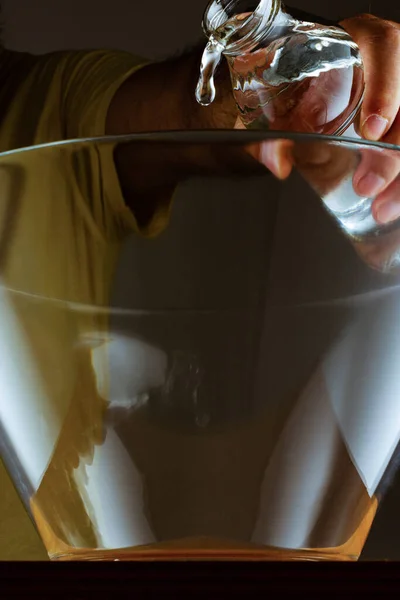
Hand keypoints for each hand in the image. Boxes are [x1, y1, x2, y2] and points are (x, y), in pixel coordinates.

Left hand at [237, 13, 399, 221]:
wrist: (294, 100)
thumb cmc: (287, 94)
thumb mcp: (271, 108)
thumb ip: (267, 133)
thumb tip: (277, 162)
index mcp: (354, 42)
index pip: (384, 48)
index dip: (385, 87)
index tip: (371, 129)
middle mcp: (385, 62)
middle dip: (395, 147)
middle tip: (367, 184)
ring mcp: (397, 93)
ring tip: (382, 207)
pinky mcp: (397, 121)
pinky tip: (390, 203)